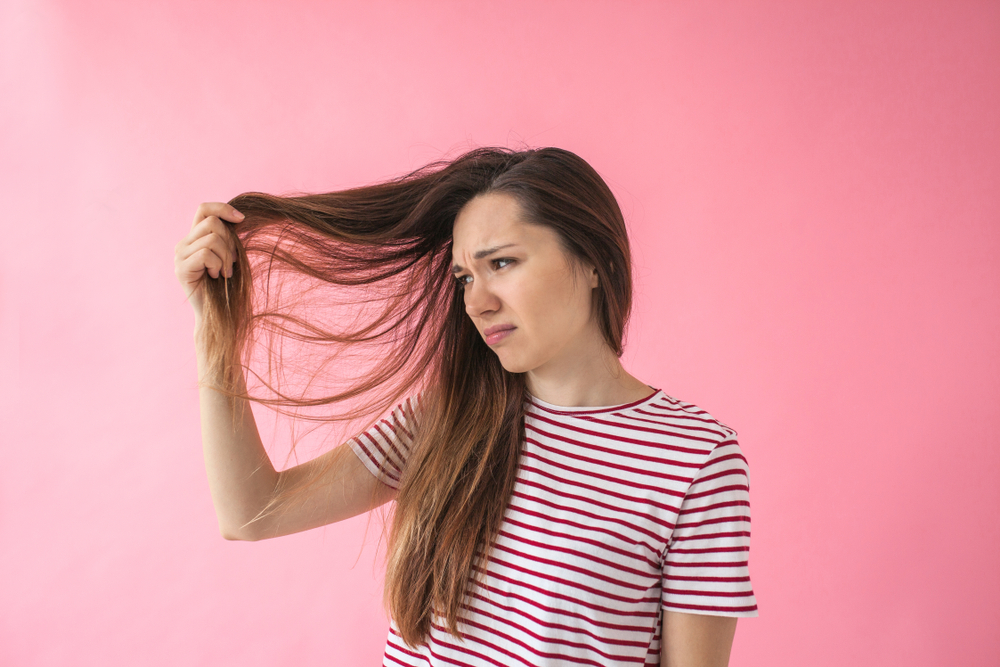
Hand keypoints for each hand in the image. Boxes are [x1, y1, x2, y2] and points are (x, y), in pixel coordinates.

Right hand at [174, 202, 243, 321]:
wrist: (217, 314)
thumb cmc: (227, 286)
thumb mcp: (230, 256)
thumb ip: (228, 238)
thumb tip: (239, 218)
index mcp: (195, 238)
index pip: (204, 209)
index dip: (223, 208)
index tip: (242, 219)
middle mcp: (184, 244)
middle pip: (211, 222)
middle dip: (230, 241)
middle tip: (232, 262)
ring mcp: (180, 255)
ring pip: (211, 239)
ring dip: (226, 257)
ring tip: (225, 273)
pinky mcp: (181, 268)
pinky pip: (206, 254)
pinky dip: (217, 265)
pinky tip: (216, 277)